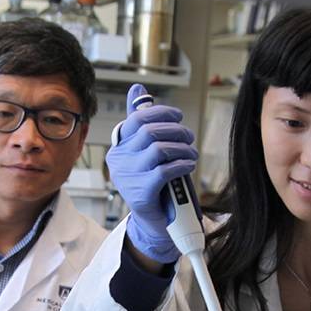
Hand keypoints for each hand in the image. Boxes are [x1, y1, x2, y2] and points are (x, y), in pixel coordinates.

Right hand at [106, 83, 197, 263]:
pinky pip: (165, 170)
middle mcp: (119, 161)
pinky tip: (188, 165)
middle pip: (150, 132)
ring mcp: (128, 177)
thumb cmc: (152, 183)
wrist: (154, 221)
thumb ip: (141, 121)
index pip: (136, 119)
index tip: (178, 117)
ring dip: (183, 149)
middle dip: (176, 132)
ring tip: (192, 154)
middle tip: (189, 138)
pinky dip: (182, 164)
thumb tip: (138, 88)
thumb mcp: (146, 150)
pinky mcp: (142, 193)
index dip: (160, 113)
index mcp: (119, 147)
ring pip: (159, 150)